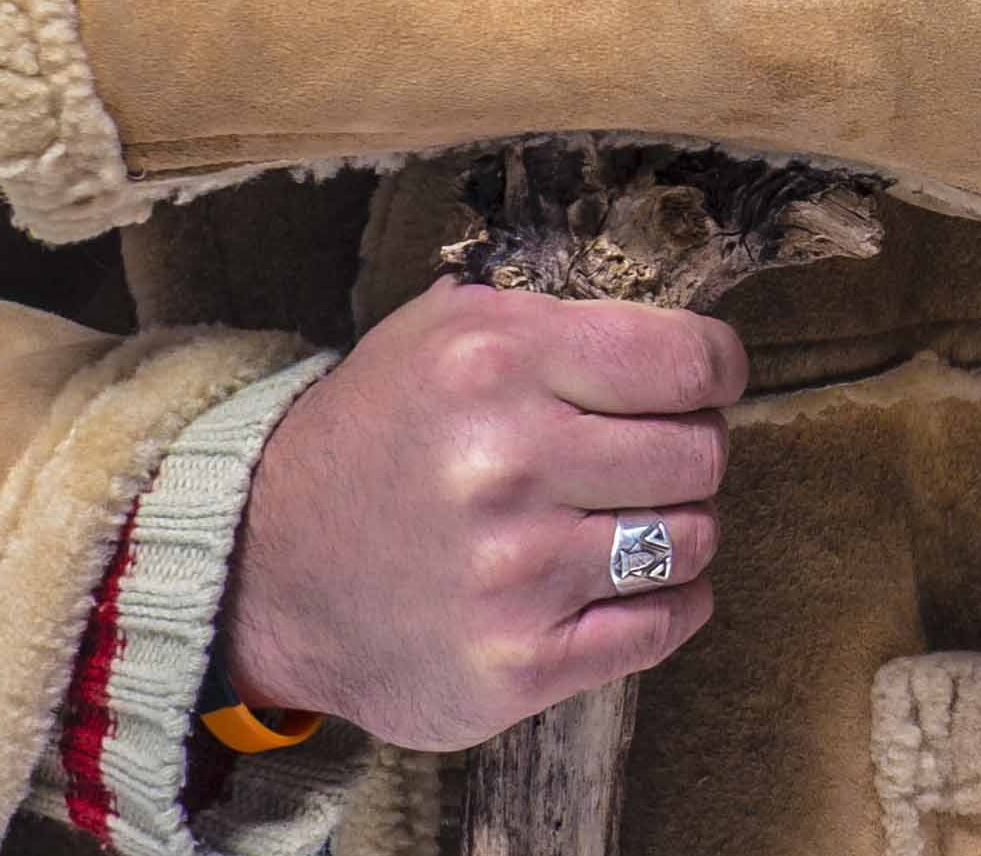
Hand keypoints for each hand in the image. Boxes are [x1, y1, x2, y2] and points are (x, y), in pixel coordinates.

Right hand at [219, 282, 740, 748]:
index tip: (705, 383)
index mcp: (498, 361)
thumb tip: (668, 323)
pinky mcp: (516, 665)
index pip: (690, 360)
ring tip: (632, 520)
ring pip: (692, 539)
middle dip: (692, 449)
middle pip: (700, 452)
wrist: (264, 573)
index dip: (716, 371)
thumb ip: (551, 315)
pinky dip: (670, 605)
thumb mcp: (439, 331)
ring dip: (680, 530)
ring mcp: (515, 572)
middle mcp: (509, 463)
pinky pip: (663, 626)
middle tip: (651, 458)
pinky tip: (631, 585)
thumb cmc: (375, 437)